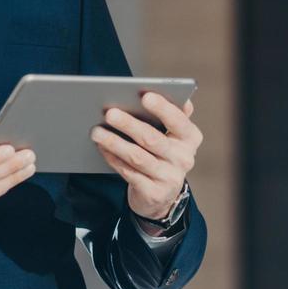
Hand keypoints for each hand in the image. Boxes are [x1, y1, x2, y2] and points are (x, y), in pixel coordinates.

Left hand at [90, 92, 200, 220]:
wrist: (161, 194)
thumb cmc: (162, 153)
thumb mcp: (171, 135)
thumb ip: (170, 115)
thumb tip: (169, 94)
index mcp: (190, 138)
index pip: (179, 121)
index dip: (163, 108)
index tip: (145, 96)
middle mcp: (184, 158)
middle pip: (152, 139)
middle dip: (129, 124)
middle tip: (109, 113)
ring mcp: (169, 178)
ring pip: (137, 157)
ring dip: (114, 142)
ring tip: (96, 131)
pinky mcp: (153, 193)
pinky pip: (128, 172)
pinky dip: (113, 158)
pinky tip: (101, 148)